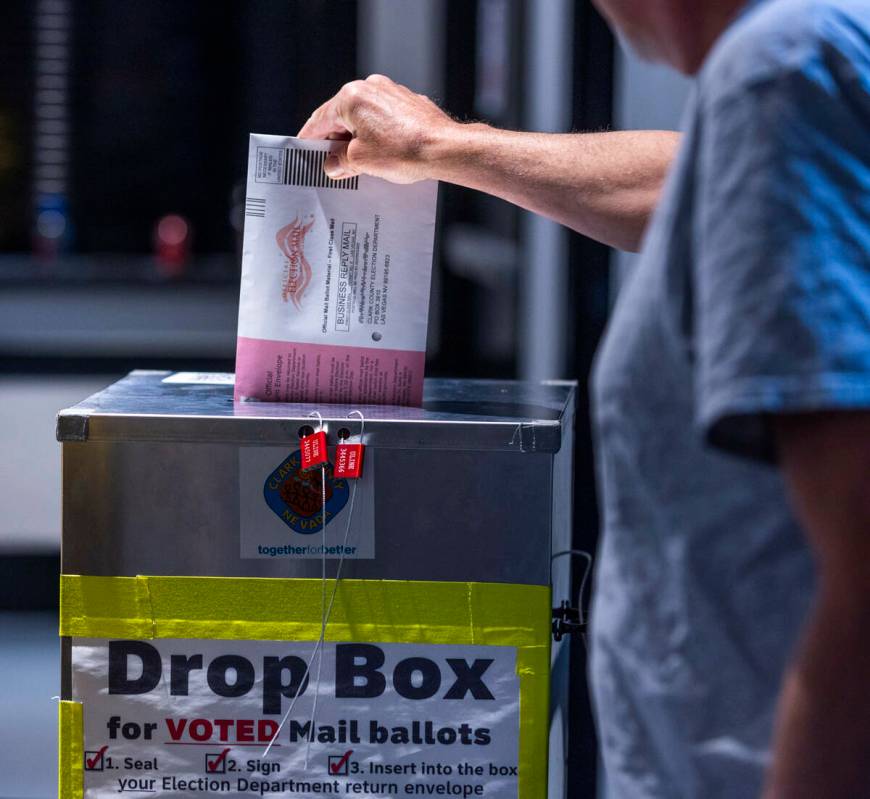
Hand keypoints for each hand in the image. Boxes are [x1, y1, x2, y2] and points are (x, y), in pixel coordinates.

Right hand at [297, 74, 457, 183]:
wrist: (444, 148)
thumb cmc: (404, 151)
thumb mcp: (361, 161)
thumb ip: (340, 161)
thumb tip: (332, 163)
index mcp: (351, 98)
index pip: (320, 119)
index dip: (309, 138)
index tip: (303, 150)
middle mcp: (370, 89)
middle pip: (342, 117)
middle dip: (336, 142)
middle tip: (331, 165)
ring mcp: (392, 93)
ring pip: (364, 119)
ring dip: (358, 140)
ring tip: (358, 165)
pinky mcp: (409, 103)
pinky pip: (384, 120)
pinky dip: (378, 135)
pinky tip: (381, 155)